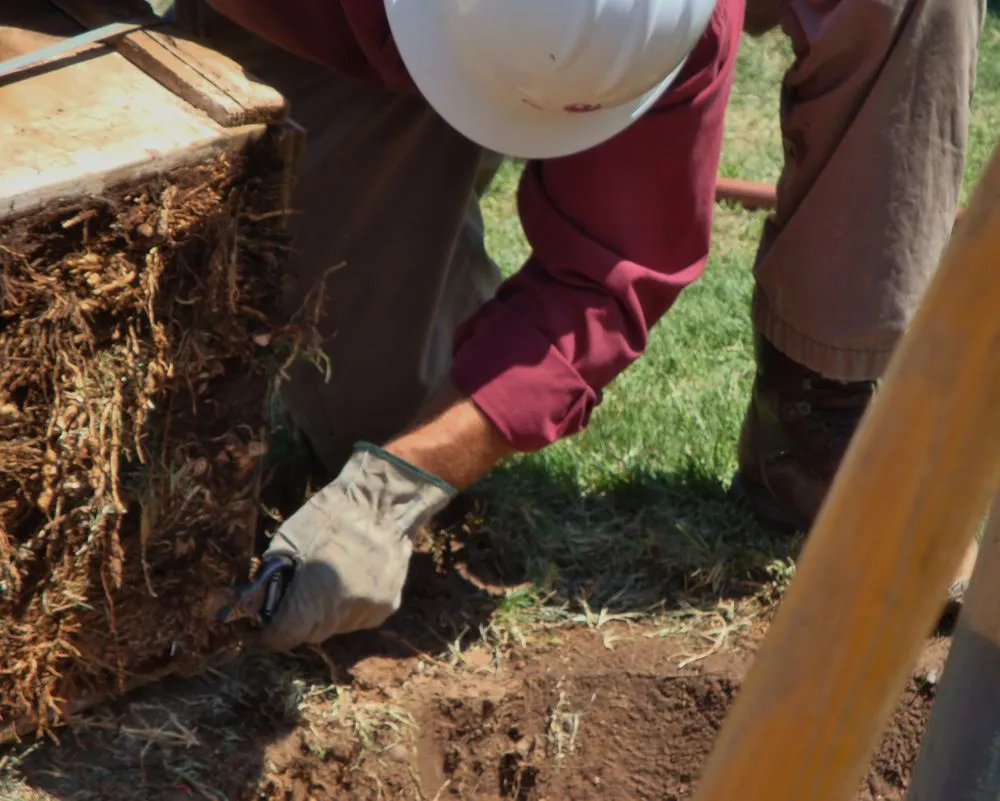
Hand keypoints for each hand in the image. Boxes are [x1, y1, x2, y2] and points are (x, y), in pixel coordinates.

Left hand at [258, 443, 454, 650]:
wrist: (383, 501)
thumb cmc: (329, 515)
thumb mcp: (287, 541)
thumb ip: (272, 579)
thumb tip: (259, 603)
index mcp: (312, 599)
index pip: (284, 637)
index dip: (272, 631)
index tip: (269, 622)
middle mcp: (342, 614)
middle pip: (311, 633)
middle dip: (300, 618)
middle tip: (299, 591)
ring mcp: (369, 611)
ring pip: (337, 625)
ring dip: (328, 611)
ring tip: (332, 576)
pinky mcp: (389, 606)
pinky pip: (360, 615)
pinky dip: (352, 603)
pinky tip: (354, 576)